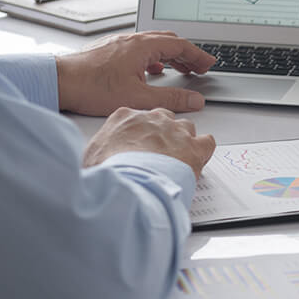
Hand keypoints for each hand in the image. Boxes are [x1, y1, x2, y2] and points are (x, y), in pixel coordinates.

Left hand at [55, 31, 216, 115]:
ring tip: (181, 68)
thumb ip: (171, 98)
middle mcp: (132, 40)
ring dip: (171, 55)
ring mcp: (120, 44)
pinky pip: (140, 49)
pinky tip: (152, 70)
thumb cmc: (91, 87)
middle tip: (199, 67)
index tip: (209, 64)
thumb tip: (194, 100)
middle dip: (187, 54)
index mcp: (142, 46)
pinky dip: (154, 57)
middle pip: (169, 41)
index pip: (180, 46)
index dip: (198, 55)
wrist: (59, 81)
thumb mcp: (138, 97)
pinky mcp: (110, 51)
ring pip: (154, 44)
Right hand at [82, 107, 215, 174]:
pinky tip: (197, 160)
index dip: (142, 133)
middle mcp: (153, 119)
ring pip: (186, 128)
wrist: (128, 181)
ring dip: (183, 141)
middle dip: (163, 133)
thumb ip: (100, 148)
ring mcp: (175, 131)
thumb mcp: (91, 155)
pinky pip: (207, 142)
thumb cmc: (108, 170)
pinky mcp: (193, 147)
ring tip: (177, 159)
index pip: (139, 117)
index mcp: (126, 117)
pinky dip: (204, 151)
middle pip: (164, 119)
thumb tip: (99, 156)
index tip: (141, 144)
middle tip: (158, 153)